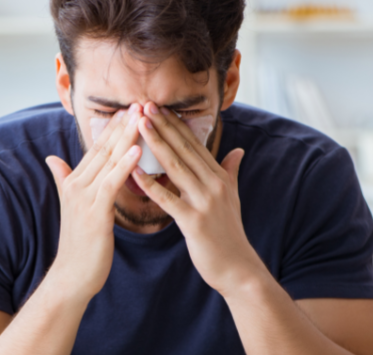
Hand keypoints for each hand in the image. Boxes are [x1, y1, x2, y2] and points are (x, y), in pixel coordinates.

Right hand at [45, 104, 142, 301]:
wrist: (72, 276)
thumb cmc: (80, 244)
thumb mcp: (72, 206)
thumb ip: (63, 179)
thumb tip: (52, 158)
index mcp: (75, 182)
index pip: (97, 149)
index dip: (114, 128)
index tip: (130, 109)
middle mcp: (77, 185)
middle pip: (103, 148)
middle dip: (123, 125)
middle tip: (141, 102)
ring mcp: (84, 197)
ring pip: (108, 160)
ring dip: (126, 137)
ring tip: (143, 116)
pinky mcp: (94, 212)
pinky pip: (111, 183)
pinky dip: (124, 164)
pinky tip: (138, 149)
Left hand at [131, 102, 267, 296]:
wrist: (238, 268)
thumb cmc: (228, 233)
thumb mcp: (232, 198)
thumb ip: (230, 172)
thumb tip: (237, 150)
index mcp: (219, 177)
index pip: (194, 144)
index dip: (175, 124)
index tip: (158, 106)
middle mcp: (213, 184)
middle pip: (184, 149)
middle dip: (163, 125)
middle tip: (144, 104)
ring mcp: (204, 202)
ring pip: (176, 167)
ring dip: (156, 144)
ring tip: (139, 124)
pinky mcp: (193, 221)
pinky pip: (168, 199)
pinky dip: (150, 184)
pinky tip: (134, 170)